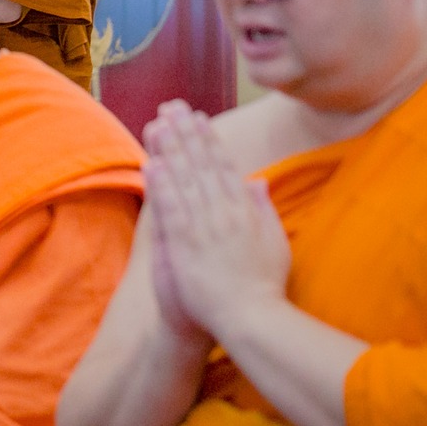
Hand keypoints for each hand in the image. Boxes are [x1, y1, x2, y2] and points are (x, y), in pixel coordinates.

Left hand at [142, 101, 290, 343]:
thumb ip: (265, 209)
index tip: (198, 117)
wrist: (250, 319)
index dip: (209, 139)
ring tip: (157, 122)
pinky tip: (151, 163)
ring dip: (170, 149)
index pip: (223, 166)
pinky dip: (161, 185)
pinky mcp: (185, 244)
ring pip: (184, 180)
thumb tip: (256, 179)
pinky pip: (170, 209)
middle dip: (185, 132)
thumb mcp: (275, 243)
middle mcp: (224, 213)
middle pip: (201, 164)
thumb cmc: (264, 286)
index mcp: (245, 211)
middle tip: (172, 106)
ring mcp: (204, 227)